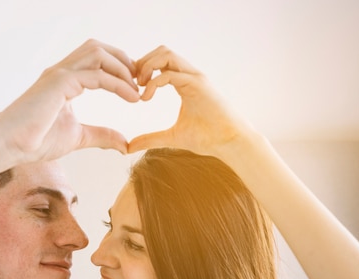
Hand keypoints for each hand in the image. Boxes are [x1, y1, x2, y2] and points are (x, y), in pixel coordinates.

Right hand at [0, 39, 140, 159]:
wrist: (9, 146)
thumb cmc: (35, 141)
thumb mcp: (78, 137)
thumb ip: (101, 136)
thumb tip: (124, 144)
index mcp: (64, 80)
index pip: (96, 59)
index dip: (120, 67)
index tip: (136, 87)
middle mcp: (62, 72)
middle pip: (99, 47)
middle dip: (124, 60)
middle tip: (140, 82)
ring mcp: (60, 74)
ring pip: (98, 53)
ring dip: (123, 68)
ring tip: (137, 89)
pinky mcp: (59, 83)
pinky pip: (96, 75)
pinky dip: (118, 83)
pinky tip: (131, 97)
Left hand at [128, 46, 256, 155]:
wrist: (229, 143)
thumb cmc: (207, 138)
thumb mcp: (171, 137)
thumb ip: (150, 139)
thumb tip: (129, 147)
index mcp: (185, 82)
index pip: (161, 61)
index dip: (143, 69)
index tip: (133, 88)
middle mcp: (190, 75)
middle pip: (162, 51)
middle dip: (143, 63)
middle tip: (134, 85)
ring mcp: (195, 78)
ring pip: (166, 54)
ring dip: (147, 67)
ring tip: (141, 88)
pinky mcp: (197, 85)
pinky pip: (169, 74)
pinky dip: (153, 83)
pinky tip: (145, 98)